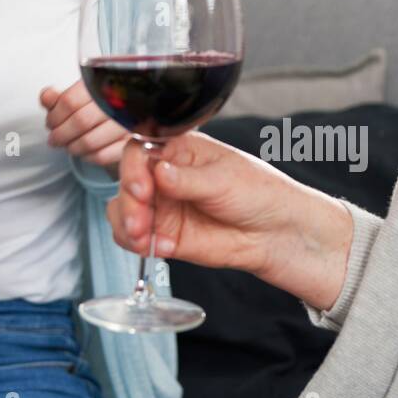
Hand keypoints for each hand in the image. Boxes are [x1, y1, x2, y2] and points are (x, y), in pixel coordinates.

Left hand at [40, 81, 128, 167]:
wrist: (129, 116)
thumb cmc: (102, 105)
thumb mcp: (80, 94)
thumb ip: (60, 95)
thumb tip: (47, 97)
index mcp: (104, 83)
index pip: (70, 101)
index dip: (54, 115)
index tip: (50, 123)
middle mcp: (119, 102)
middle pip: (80, 121)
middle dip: (60, 134)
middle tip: (54, 138)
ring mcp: (128, 124)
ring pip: (90, 141)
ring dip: (72, 147)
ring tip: (68, 145)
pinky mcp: (130, 144)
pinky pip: (102, 156)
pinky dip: (87, 157)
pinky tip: (84, 152)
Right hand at [107, 132, 352, 311]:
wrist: (275, 232)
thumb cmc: (258, 193)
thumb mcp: (224, 179)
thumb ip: (187, 179)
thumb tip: (159, 172)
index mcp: (179, 150)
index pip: (139, 150)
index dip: (132, 168)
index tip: (141, 186)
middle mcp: (165, 176)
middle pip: (126, 182)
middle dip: (129, 202)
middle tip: (141, 219)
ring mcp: (162, 206)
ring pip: (122, 211)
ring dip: (126, 225)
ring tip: (145, 236)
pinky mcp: (164, 234)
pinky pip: (134, 239)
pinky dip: (137, 244)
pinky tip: (159, 247)